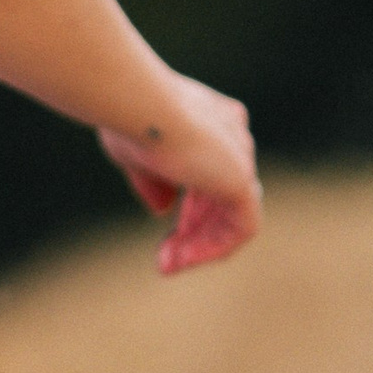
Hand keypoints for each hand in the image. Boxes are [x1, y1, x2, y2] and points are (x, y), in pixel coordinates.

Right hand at [99, 77, 259, 275]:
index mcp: (213, 120)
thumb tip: (165, 211)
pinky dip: (215, 248)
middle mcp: (233, 136)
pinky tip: (184, 260)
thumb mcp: (136, 154)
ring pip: (232, 215)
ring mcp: (240, 158)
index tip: (162, 228)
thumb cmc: (129, 120)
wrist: (140, 106)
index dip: (189, 207)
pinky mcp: (242, 181)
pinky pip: (242, 228)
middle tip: (165, 259)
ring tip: (168, 266)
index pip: (210, 171)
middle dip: (193, 231)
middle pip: (220, 197)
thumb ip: (155, 181)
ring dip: (200, 246)